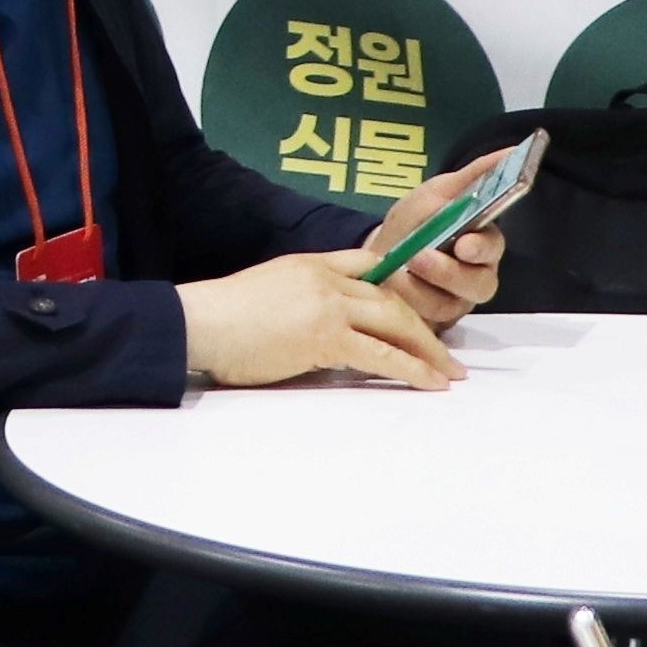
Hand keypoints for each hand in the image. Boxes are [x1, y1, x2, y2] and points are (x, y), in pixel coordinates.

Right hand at [180, 251, 461, 390]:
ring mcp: (329, 306)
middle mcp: (327, 279)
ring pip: (396, 324)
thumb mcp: (267, 290)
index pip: (368, 265)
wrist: (199, 323)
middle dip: (424, 330)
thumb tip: (319, 328)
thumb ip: (300, 298)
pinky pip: (382, 355)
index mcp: (311, 263)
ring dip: (428, 352)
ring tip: (448, 374)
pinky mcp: (326, 337)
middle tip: (446, 356)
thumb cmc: (221, 318)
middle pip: (392, 299)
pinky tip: (428, 383)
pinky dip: (411, 370)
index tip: (415, 313)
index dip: (397, 288)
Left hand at [356, 150, 518, 328]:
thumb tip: (512, 150)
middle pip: (480, 283)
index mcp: (479, 243)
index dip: (482, 248)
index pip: (493, 246)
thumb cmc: (413, 222)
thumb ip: (474, 176)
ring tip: (399, 269)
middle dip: (451, 273)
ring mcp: (453, 303)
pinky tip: (392, 285)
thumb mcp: (437, 193)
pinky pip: (427, 320)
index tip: (465, 244)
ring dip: (421, 287)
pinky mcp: (433, 323)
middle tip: (422, 257)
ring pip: (451, 305)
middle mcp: (473, 276)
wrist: (374, 253)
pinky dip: (408, 301)